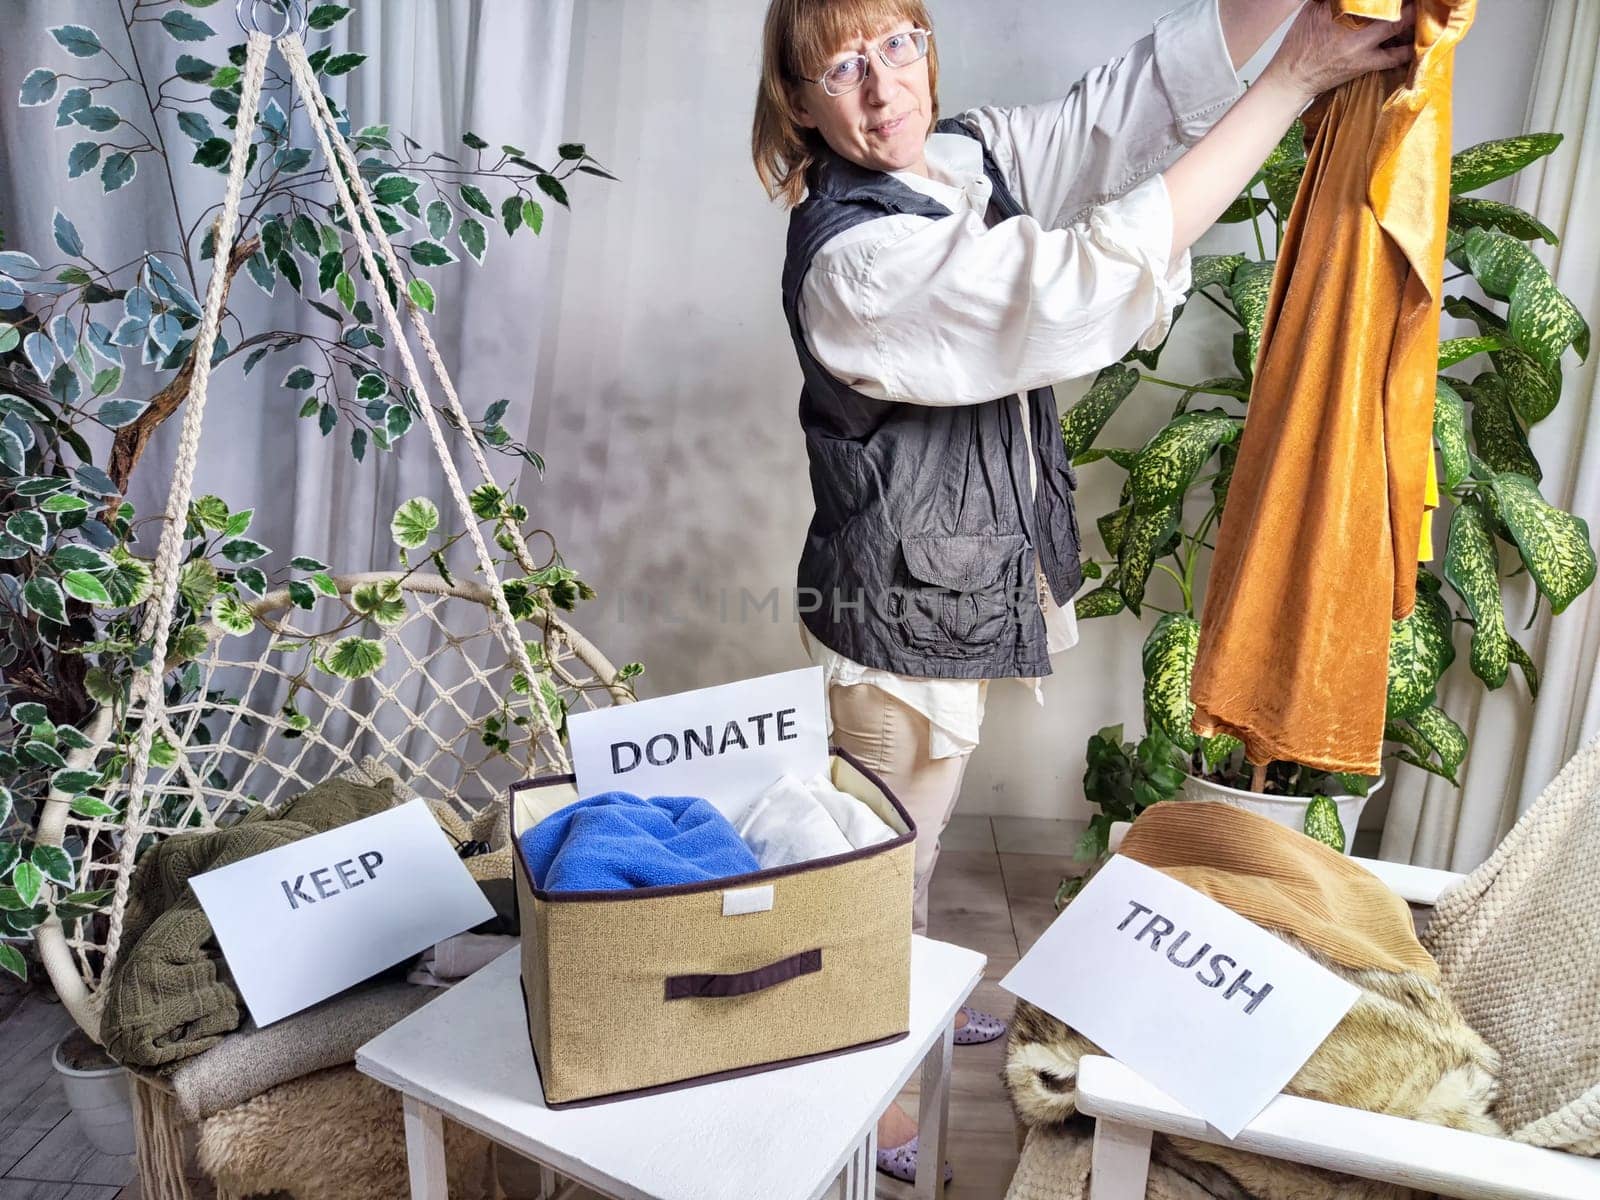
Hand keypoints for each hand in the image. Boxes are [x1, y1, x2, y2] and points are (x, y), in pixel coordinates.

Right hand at [1264, 0, 1415, 102]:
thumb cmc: (1299, 45)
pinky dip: (1408, 49)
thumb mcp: (1311, 11)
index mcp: (1338, 12)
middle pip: (1389, 8)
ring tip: (1420, 11)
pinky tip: (1417, 41)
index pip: (1367, 0)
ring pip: (1397, 27)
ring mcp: (1361, 47)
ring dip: (1412, 18)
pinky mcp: (1365, 64)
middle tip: (1417, 0)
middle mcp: (1352, 28)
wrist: (1292, 78)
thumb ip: (1331, 0)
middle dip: (1406, 3)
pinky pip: (1394, 57)